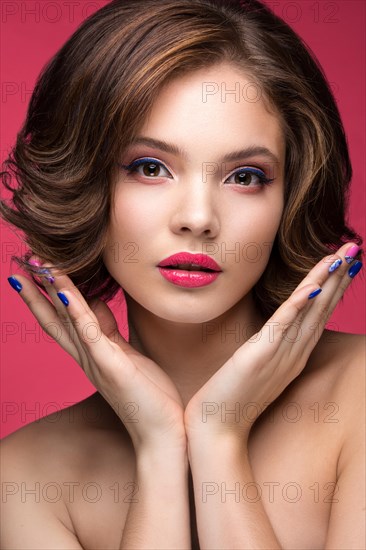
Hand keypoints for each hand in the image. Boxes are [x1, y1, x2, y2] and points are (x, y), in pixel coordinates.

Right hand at [9, 260, 185, 454]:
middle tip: (22, 264)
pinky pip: (90, 334)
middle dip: (37, 291)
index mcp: (90, 355)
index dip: (46, 296)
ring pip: (68, 320)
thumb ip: (108, 331)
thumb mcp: (125, 354)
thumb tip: (97, 304)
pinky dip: (77, 312)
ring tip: (40, 266)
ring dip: (53, 291)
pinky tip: (65, 292)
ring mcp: (96, 362)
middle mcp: (86, 358)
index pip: (61, 321)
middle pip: (54, 319)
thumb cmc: (148, 396)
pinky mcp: (111, 366)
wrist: (162, 435)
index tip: (35, 272)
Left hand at [184, 243, 361, 446]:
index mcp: (293, 355)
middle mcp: (294, 354)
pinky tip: (311, 286)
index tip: (346, 264)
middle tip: (354, 250)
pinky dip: (298, 306)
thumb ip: (270, 348)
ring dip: (327, 283)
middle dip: (339, 278)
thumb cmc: (233, 398)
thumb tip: (273, 332)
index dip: (334, 288)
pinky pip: (283, 326)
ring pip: (309, 313)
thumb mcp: (258, 368)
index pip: (319, 315)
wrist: (216, 430)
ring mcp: (279, 356)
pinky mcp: (259, 357)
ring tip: (342, 257)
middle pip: (322, 310)